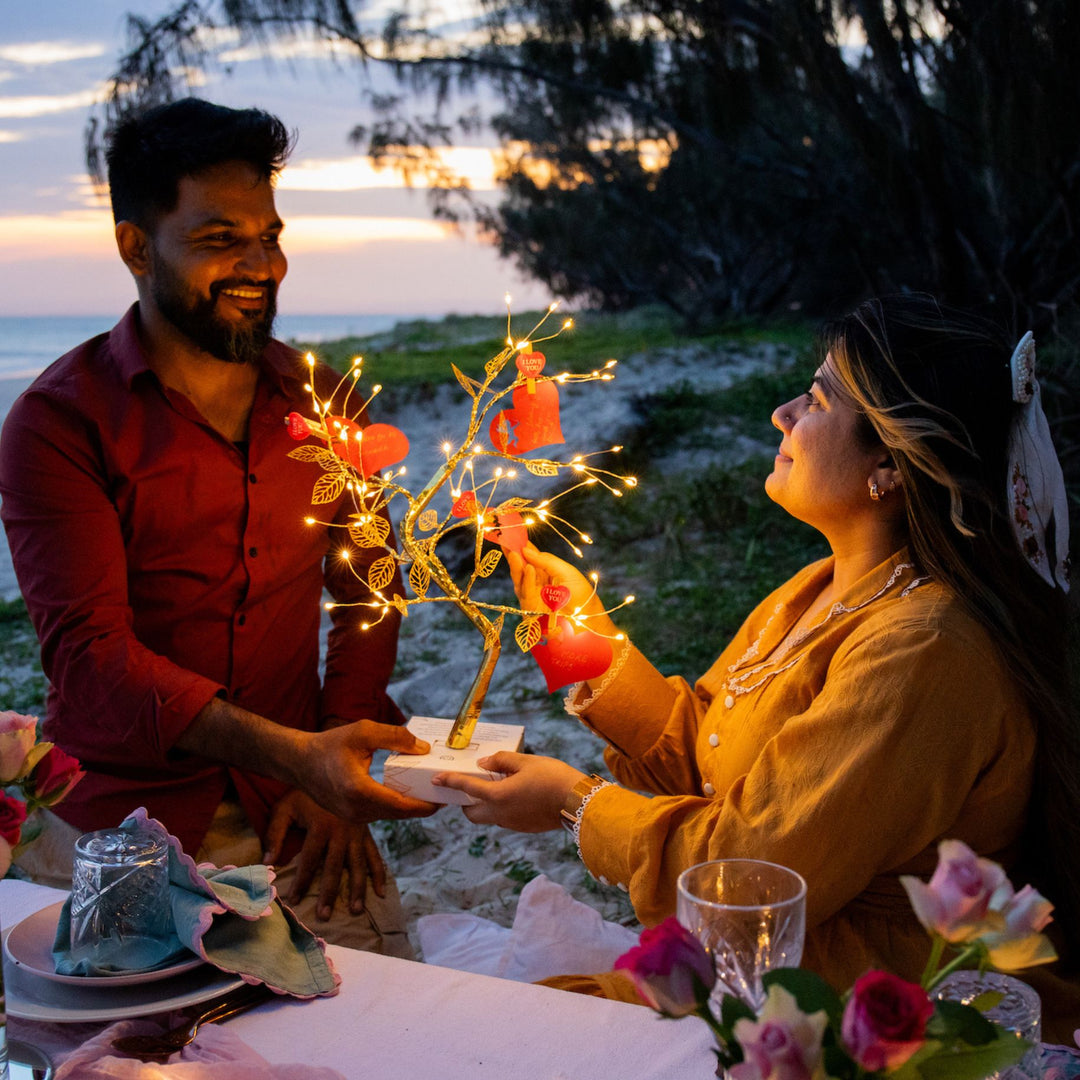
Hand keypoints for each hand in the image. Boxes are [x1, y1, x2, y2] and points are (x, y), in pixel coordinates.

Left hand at [263, 790, 387, 919]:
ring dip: (358, 888)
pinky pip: (375, 855)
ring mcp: (357, 832)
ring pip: (358, 864)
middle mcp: (341, 831)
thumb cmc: (302, 793)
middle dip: (330, 892)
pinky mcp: (367, 832)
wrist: (331, 768)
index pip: (309, 860)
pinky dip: (379, 873)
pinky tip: (381, 892)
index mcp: (321, 826)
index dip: (301, 882)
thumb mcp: (284, 808)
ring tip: (356, 910)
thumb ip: (274, 834)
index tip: (295, 902)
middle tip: (325, 915)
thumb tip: (267, 862)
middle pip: (335, 867)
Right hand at [296, 720, 438, 823]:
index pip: (401, 805)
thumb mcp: (364, 731)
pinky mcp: (351, 816)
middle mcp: (356, 809)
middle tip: (445, 795)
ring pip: (391, 816)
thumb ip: (395, 737)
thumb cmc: (330, 744)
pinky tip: (409, 794)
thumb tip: (423, 748)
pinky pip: (380, 814)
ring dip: (411, 808)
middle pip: (400, 814)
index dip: (426, 805)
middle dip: (423, 806)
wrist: (299, 761)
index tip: (444, 799)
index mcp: (359, 790)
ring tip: (431, 793)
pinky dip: (397, 806)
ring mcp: (352, 816)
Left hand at [431, 751, 586, 831]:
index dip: (450, 781)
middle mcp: (500, 814)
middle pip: (471, 814)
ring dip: (484, 805)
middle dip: (465, 802)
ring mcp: (512, 824)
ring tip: (495, 786)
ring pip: (488, 817)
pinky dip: (501, 808)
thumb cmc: (552, 777)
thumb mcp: (526, 762)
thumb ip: (502, 760)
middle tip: (469, 786)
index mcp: (497, 796)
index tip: (437, 780)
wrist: (578, 802)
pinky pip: (504, 818)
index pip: (466, 788)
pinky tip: (514, 794)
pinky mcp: (524, 828)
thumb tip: (484, 763)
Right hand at [507, 543, 617, 636]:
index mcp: (546, 574)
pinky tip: (528, 569)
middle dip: (513, 557)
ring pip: (519, 582)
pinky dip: (527, 581)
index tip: (512, 536)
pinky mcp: (530, 612)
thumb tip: (526, 549)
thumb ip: (546, 560)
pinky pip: (525, 595)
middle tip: (506, 543)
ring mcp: (533, 600)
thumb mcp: (566, 571)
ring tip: (515, 553)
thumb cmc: (582, 596)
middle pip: (521, 570)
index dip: (522, 548)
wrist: (590, 621)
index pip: (530, 559)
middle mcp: (537, 586)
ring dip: (517, 567)